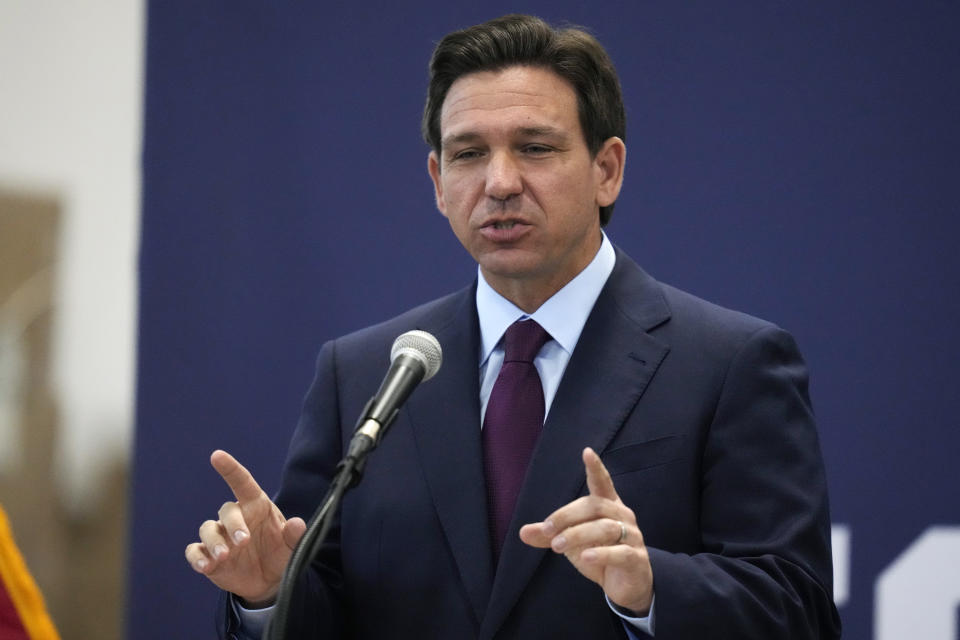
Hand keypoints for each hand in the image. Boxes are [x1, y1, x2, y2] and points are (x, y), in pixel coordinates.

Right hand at [184, 450, 305, 605]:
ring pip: (208, 529)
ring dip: (214, 542)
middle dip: (233, 525)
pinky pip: (195, 551)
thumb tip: (297, 523)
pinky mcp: (208, 556)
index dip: (230, 469)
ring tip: (224, 557)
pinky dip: (197, 557)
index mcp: (256, 507)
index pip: (242, 483)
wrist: (268, 582)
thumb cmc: (280, 554)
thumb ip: (295, 536)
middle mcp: (236, 518)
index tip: (217, 455)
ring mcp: (220, 537)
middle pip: (227, 510)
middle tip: (244, 542)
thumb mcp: (292, 547)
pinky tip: (205, 567)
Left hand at [519, 447, 652, 614]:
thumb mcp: (571, 543)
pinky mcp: (636, 559)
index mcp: (608, 506)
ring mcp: (632, 537)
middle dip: (567, 516)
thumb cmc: (599, 554)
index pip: (602, 482)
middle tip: (548, 531)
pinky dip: (601, 554)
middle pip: (595, 506)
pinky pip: (620, 552)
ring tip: (557, 546)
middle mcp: (622, 516)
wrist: (626, 587)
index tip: (587, 452)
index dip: (595, 468)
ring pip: (605, 527)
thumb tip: (522, 532)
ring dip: (578, 535)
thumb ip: (549, 536)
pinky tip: (585, 558)